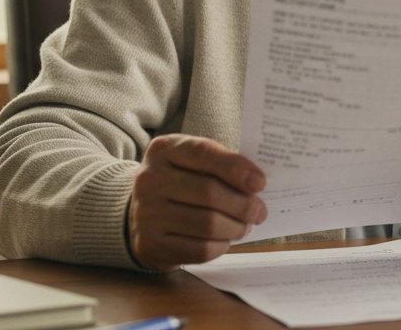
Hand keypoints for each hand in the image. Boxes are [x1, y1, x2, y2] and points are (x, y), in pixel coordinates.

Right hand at [128, 134, 266, 271]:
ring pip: (207, 224)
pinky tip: (225, 239)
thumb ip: (219, 164)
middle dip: (244, 204)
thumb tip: (256, 183)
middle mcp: (150, 180)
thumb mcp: (191, 162)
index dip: (235, 168)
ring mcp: (147, 214)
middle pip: (209, 193)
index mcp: (163, 150)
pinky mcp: (151, 244)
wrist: (140, 214)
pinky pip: (199, 249)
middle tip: (259, 211)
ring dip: (236, 227)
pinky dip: (221, 245)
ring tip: (245, 225)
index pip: (203, 153)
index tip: (259, 182)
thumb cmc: (179, 183)